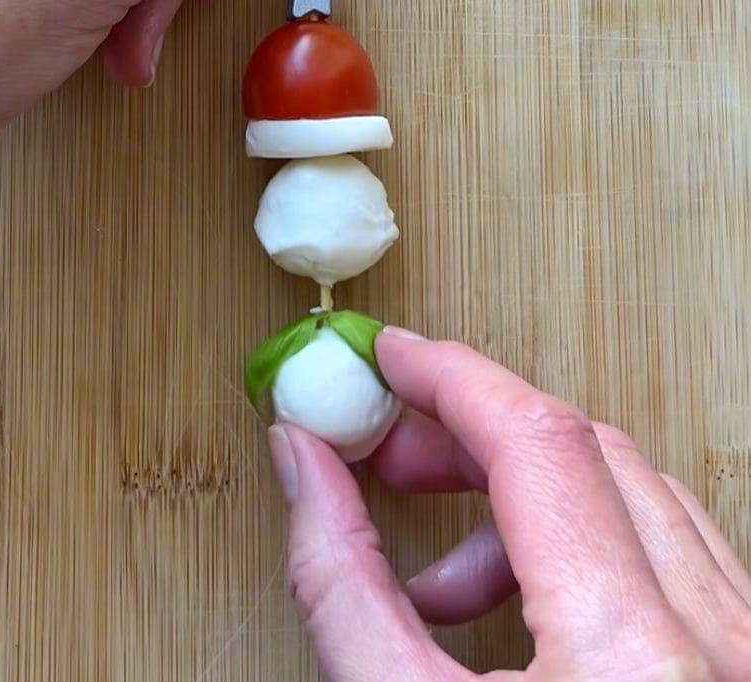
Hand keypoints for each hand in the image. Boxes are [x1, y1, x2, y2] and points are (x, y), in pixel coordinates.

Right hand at [268, 329, 750, 679]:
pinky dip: (575, 541)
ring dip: (523, 492)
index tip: (391, 356)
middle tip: (390, 447)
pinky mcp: (740, 664)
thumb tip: (301, 466)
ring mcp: (748, 655)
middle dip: (472, 431)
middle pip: (588, 451)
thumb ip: (341, 582)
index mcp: (637, 666)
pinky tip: (514, 607)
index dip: (452, 377)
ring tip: (442, 564)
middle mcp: (723, 651)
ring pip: (633, 494)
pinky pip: (665, 551)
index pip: (539, 442)